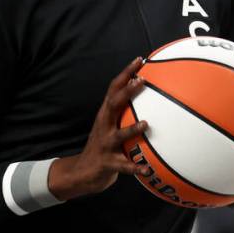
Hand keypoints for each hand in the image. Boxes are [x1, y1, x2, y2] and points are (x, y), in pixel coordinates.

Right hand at [47, 57, 149, 200]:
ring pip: (118, 135)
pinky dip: (135, 167)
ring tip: (146, 124)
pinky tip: (147, 169)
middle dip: (127, 92)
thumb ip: (124, 113)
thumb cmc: (104, 146)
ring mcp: (105, 145)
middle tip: (142, 80)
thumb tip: (150, 98)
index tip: (140, 59)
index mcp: (105, 115)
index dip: (126, 73)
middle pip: (113, 104)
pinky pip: (124, 166)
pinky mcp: (108, 164)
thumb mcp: (110, 126)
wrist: (82, 172)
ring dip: (132, 129)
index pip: (114, 88)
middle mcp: (104, 126)